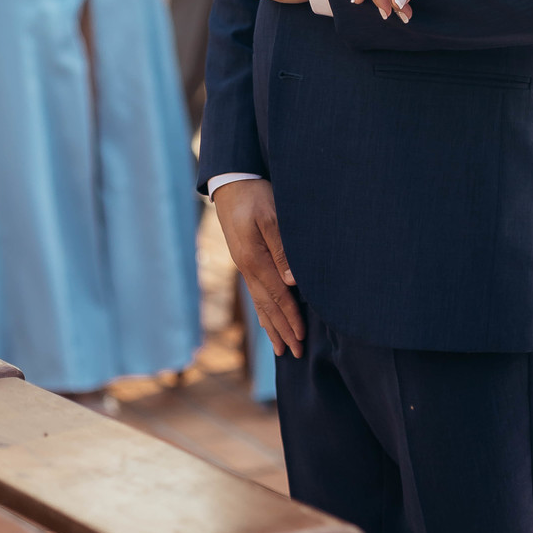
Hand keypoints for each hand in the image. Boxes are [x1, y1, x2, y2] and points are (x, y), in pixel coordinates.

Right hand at [213, 179, 304, 357]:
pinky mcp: (244, 258)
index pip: (278, 295)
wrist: (230, 179)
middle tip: (295, 353)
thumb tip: (293, 282)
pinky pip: (255, 291)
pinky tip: (267, 319)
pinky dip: (263, 310)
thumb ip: (282, 248)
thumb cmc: (254, 193)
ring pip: (259, 302)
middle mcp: (246, 266)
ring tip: (280, 348)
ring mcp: (243, 264)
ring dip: (271, 325)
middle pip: (267, 306)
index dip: (291, 317)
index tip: (302, 337)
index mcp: (254, 259)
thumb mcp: (271, 215)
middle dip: (282, 330)